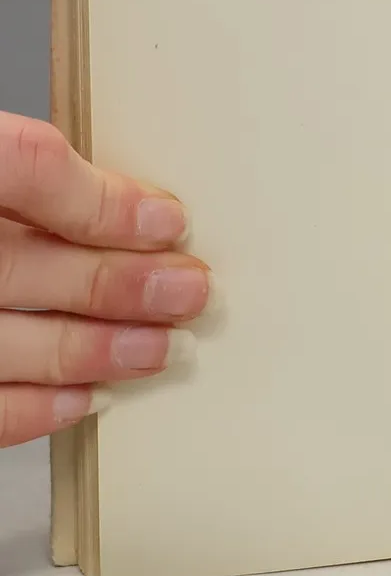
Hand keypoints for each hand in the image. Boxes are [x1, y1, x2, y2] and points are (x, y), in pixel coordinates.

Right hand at [0, 111, 207, 447]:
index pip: (21, 167)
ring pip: (1, 340)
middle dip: (118, 282)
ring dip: (90, 349)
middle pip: (22, 261)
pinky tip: (82, 399)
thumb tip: (120, 206)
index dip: (99, 198)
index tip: (165, 218)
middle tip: (187, 290)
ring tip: (155, 348)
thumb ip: (18, 177)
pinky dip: (29, 408)